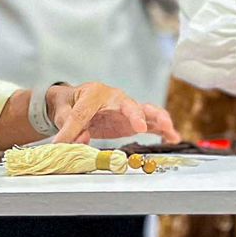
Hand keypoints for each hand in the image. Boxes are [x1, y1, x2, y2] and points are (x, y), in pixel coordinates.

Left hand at [48, 82, 178, 143]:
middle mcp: (115, 98)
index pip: (84, 111)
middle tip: (140, 126)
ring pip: (146, 111)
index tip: (75, 139)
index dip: (78, 126)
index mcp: (94, 93)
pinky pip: (151, 124)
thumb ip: (67, 126)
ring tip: (167, 128)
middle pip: (127, 105)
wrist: (76, 101)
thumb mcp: (62, 112)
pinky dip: (163, 130)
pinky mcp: (134, 121)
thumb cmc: (71, 103)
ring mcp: (127, 109)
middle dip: (134, 115)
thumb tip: (70, 142)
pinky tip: (173, 137)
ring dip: (158, 119)